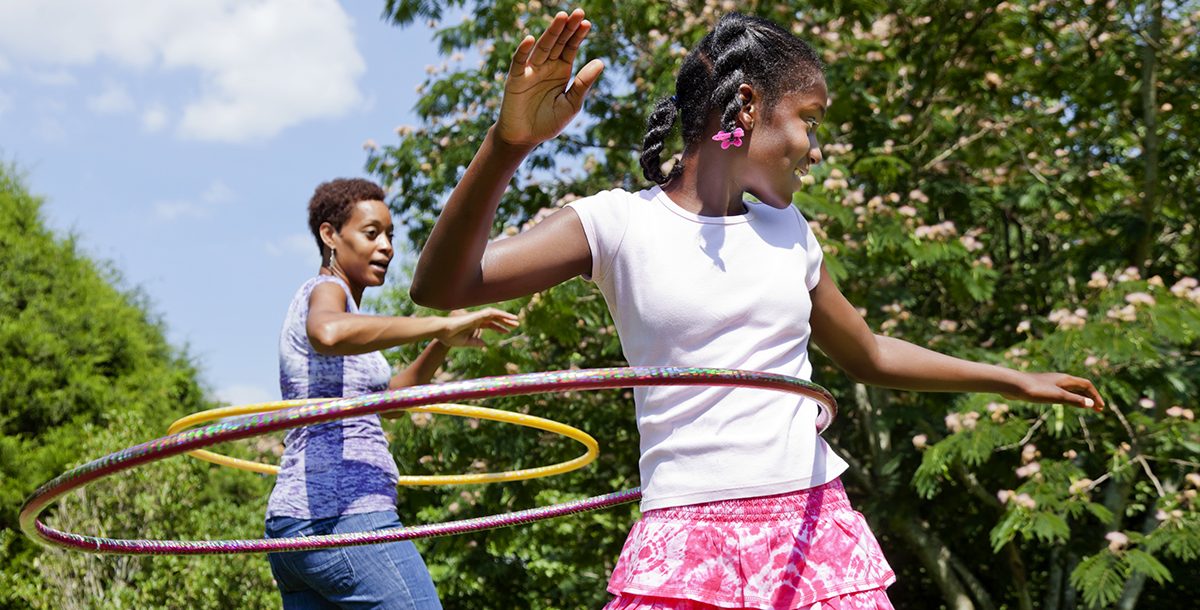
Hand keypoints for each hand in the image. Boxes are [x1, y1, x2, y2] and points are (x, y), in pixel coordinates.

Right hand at [438, 308, 519, 346]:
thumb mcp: (466, 342)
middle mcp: (477, 319)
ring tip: (516, 320)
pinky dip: (499, 313)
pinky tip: (507, 317)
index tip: (508, 331)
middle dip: (506, 321)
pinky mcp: (476, 315)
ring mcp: (477, 316)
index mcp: (475, 324)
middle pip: (495, 318)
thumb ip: (475, 342)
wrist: (442, 332)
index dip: (500, 327)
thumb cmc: (450, 337)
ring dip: (506, 316)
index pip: (491, 324)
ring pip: (495, 314)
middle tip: (517, 324)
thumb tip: (485, 344)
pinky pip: (490, 312)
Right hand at [495, 8, 604, 146]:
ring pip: (542, 47)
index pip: (571, 48)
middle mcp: (546, 66)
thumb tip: (600, 62)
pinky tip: (530, 39)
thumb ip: (583, 84)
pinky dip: (523, 50)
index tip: (586, 23)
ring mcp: (531, 70)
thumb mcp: (571, 104)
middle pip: (558, 42)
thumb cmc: (549, 122)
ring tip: (561, 17)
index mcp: (561, 70)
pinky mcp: (516, 78)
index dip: (578, 35)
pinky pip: (519, 61)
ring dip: (551, 32)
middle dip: (567, 28)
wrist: (525, 138)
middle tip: (577, 12)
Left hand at [1003, 372, 1104, 412]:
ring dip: (1080, 397)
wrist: (1013, 385)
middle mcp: (1060, 379)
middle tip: (1098, 409)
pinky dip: (1069, 398)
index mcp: (1066, 380)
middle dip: (1090, 397)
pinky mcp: (1042, 387)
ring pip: (1070, 389)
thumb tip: (1091, 404)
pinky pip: (1060, 392)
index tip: (1101, 408)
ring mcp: (1051, 383)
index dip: (1095, 396)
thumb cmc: (1035, 390)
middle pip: (1080, 387)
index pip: (1087, 385)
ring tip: (1085, 407)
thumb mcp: (1057, 397)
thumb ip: (1074, 400)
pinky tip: (1064, 403)